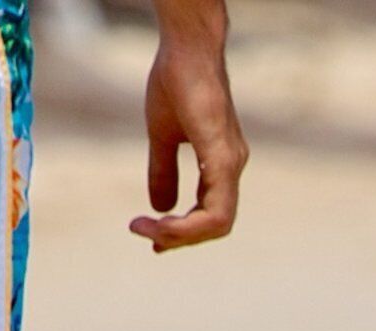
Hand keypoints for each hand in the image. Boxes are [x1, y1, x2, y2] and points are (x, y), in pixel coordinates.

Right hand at [130, 6, 244, 251]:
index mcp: (221, 163)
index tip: (151, 235)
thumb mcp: (162, 135)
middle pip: (216, 225)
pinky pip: (215, 207)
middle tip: (143, 233)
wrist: (185, 48)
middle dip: (179, 238)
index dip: (184, 232)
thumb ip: (162, 171)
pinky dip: (189, 223)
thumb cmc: (176, 82)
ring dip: (181, 235)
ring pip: (218, 223)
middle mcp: (232, 166)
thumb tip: (158, 207)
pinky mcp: (222, 156)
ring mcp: (231, 162)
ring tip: (148, 228)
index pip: (211, 214)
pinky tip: (161, 219)